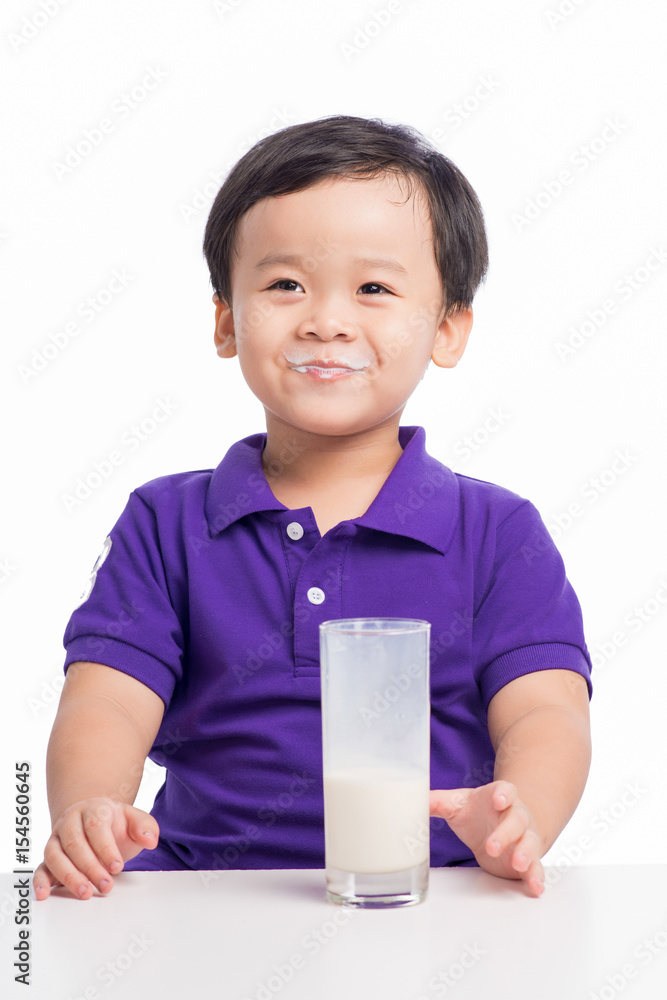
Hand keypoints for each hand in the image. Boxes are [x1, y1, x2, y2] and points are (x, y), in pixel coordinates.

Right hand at [33, 798, 158, 900]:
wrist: (94, 820)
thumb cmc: (115, 824)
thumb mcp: (134, 820)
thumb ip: (145, 827)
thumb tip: (150, 840)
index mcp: (93, 809)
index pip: (95, 827)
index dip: (106, 848)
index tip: (117, 867)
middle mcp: (70, 822)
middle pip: (74, 843)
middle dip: (90, 867)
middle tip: (105, 885)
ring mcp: (56, 839)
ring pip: (55, 856)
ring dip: (69, 876)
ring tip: (85, 893)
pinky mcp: (49, 858)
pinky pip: (40, 867)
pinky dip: (39, 881)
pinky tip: (44, 894)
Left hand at [430, 780, 544, 896]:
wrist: (501, 823)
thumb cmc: (478, 811)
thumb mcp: (458, 804)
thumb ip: (439, 802)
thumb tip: (416, 799)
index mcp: (499, 797)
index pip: (505, 791)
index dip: (502, 794)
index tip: (498, 800)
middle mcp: (517, 815)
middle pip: (516, 821)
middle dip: (506, 834)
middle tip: (492, 846)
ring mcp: (525, 837)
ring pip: (530, 843)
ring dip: (526, 854)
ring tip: (518, 864)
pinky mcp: (529, 859)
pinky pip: (536, 867)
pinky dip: (537, 877)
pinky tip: (536, 887)